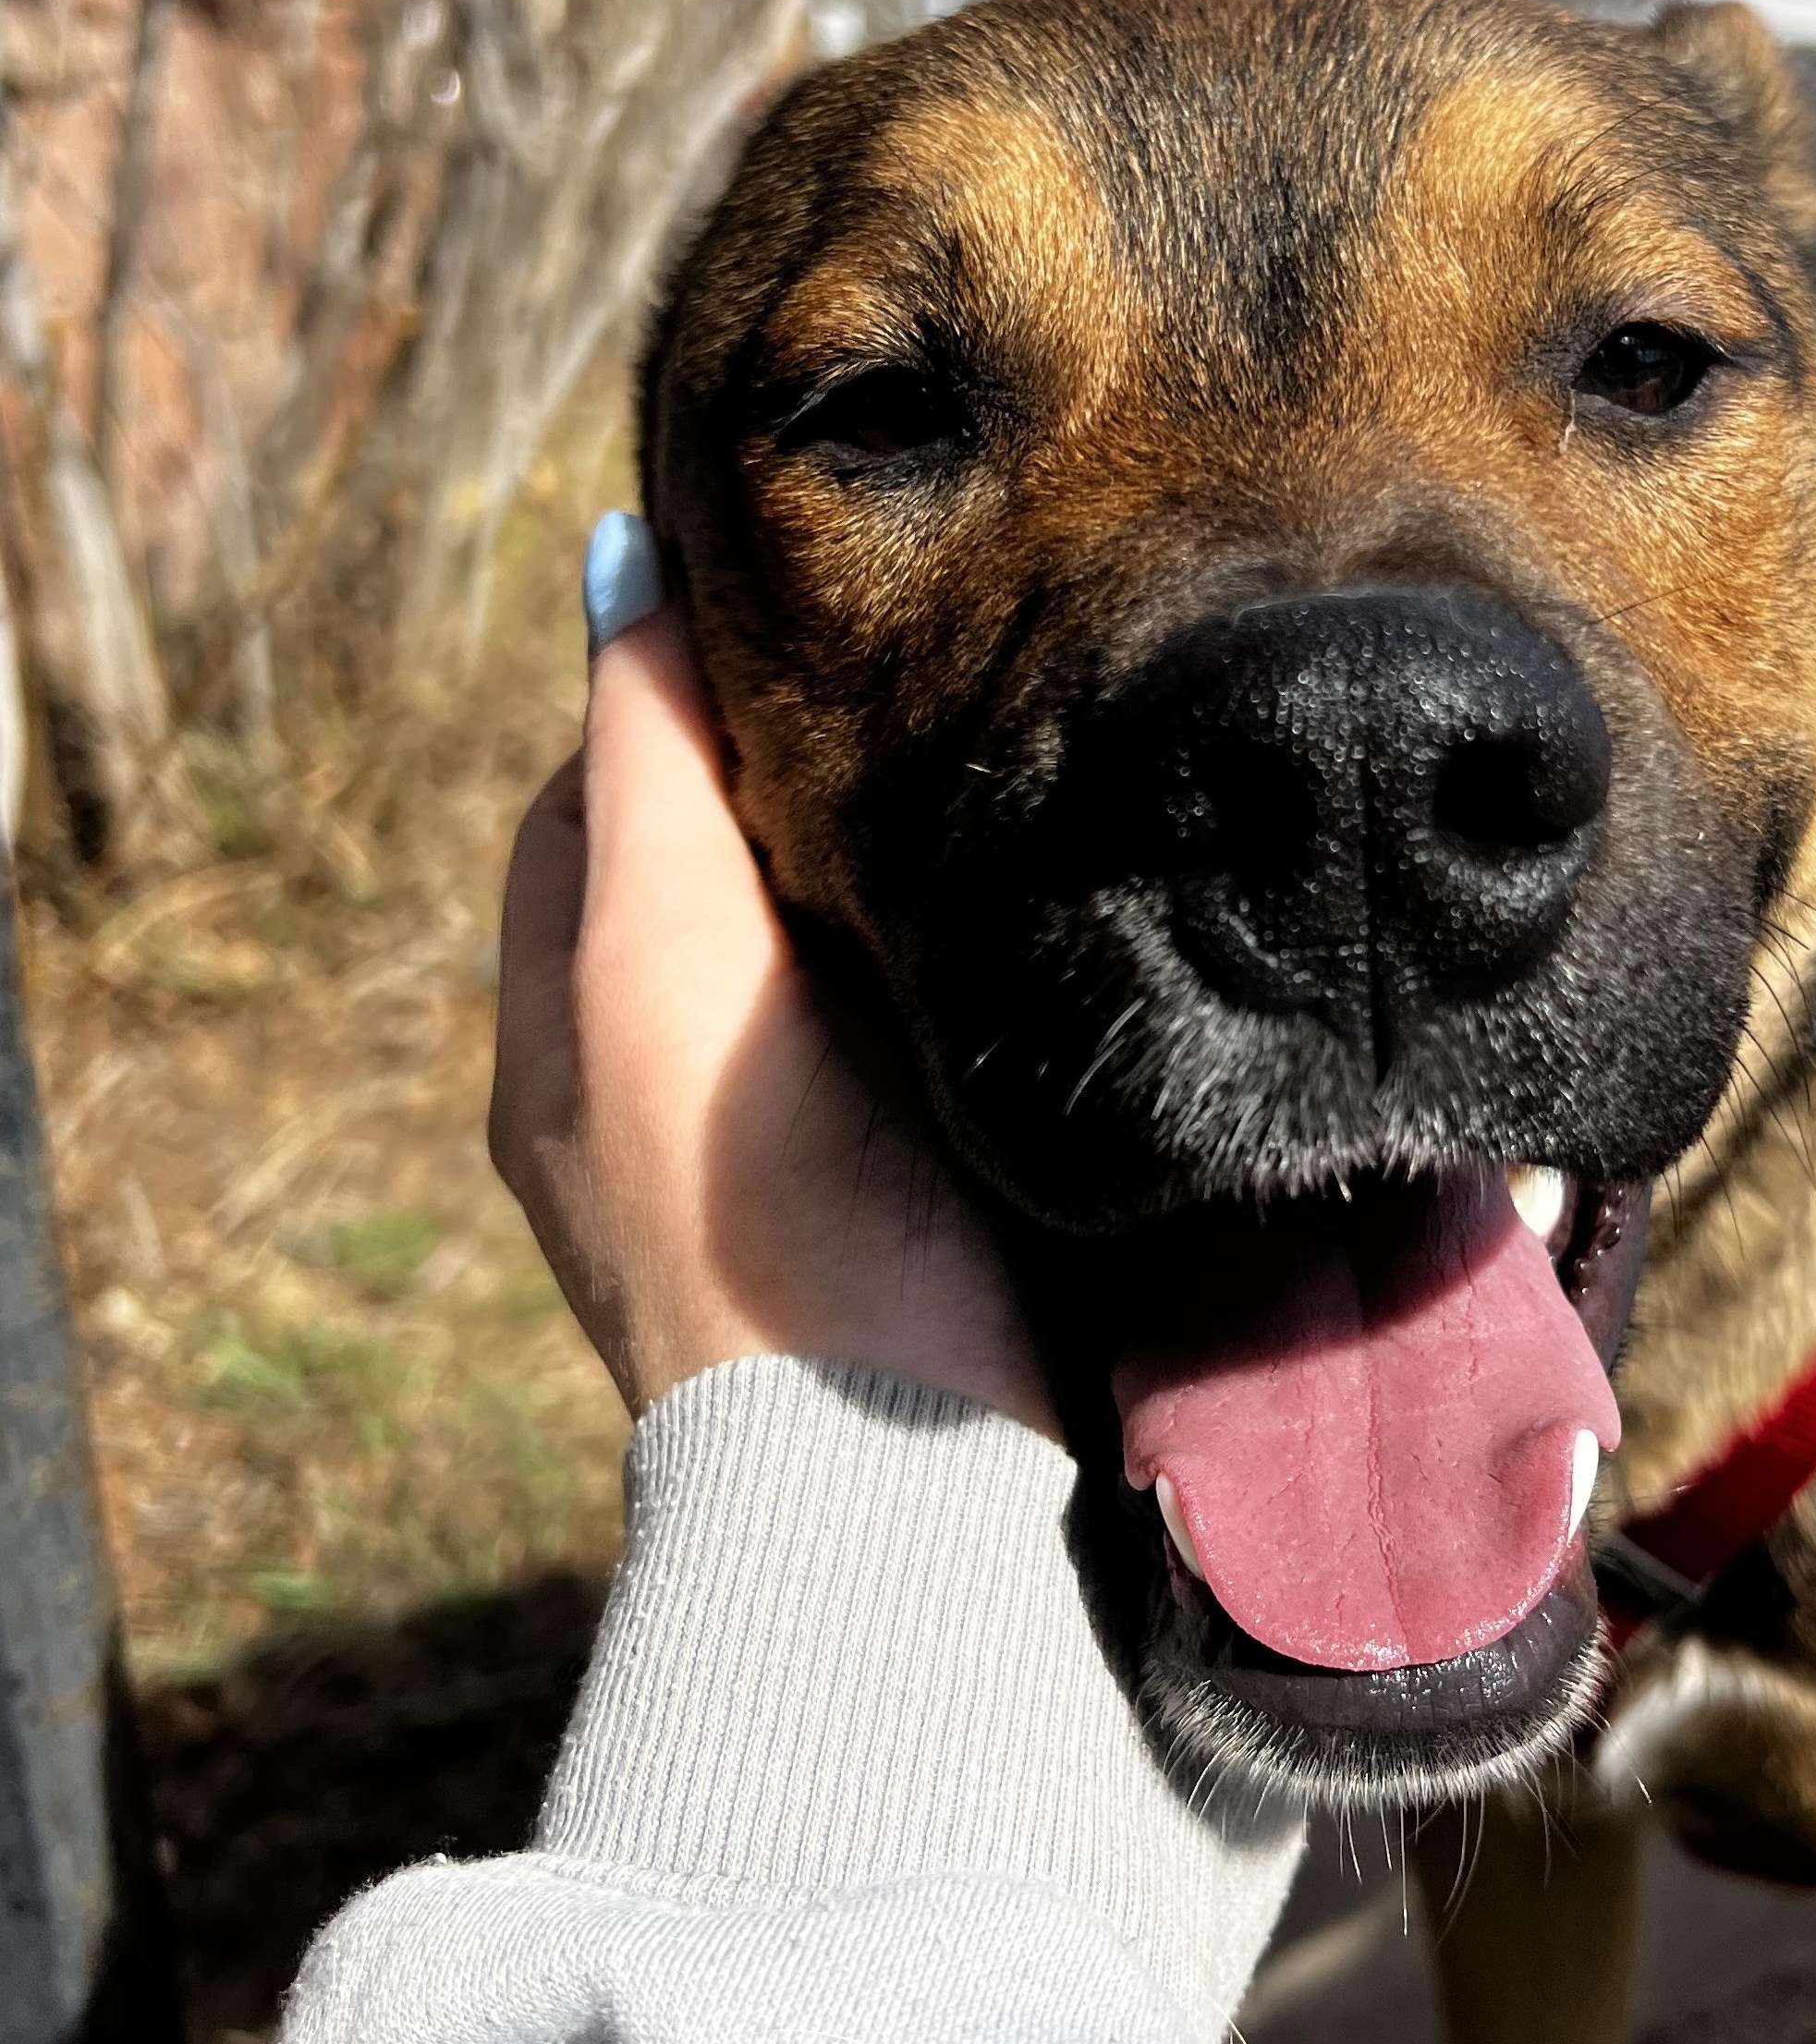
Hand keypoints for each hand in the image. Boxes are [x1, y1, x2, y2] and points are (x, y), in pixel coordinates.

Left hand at [489, 512, 1051, 1431]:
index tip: (790, 632)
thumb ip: (647, 769)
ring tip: (985, 793)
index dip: (669, 704)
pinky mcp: (897, 1216)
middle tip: (914, 701)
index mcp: (563, 1041)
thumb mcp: (666, 960)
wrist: (906, 1483)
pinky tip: (1024, 945)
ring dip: (881, 883)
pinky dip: (943, 979)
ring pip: (813, 965)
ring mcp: (777, 1169)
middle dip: (787, 789)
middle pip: (702, 884)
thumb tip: (618, 560)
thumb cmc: (768, 1215)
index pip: (588, 808)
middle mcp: (652, 1105)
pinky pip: (903, 1048)